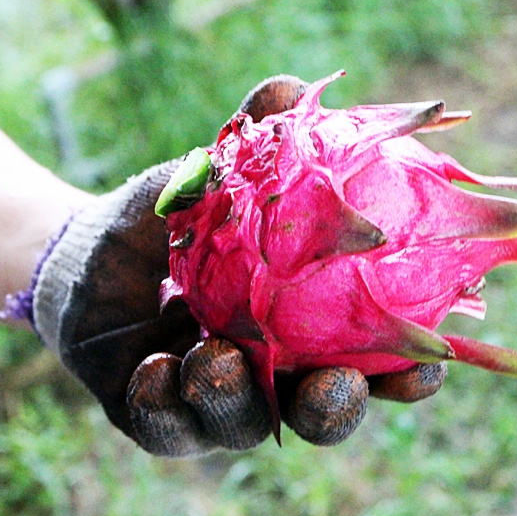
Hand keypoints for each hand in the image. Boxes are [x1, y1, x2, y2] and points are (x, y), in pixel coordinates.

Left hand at [22, 75, 446, 456]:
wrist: (90, 252)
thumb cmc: (175, 219)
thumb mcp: (211, 178)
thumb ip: (252, 142)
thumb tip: (286, 87)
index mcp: (308, 331)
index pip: (371, 364)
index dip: (405, 376)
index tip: (426, 368)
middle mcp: (272, 375)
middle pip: (321, 415)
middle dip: (334, 410)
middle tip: (333, 385)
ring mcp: (214, 403)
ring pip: (242, 425)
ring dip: (235, 398)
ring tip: (211, 356)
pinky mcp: (156, 419)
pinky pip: (167, 428)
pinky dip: (166, 404)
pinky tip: (157, 369)